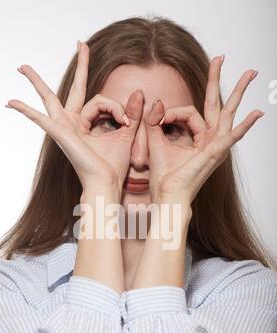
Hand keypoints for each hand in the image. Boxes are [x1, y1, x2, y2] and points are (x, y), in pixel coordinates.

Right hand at [5, 41, 142, 194]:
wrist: (107, 183)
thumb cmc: (114, 165)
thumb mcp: (126, 133)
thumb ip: (131, 113)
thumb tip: (140, 92)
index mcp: (87, 123)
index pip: (100, 100)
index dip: (116, 106)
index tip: (126, 119)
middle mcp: (73, 123)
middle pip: (73, 88)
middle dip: (81, 66)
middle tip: (82, 43)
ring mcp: (64, 127)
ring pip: (50, 98)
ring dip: (36, 81)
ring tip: (22, 67)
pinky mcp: (59, 133)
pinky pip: (40, 119)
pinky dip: (25, 111)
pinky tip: (10, 103)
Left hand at [144, 56, 263, 203]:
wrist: (167, 196)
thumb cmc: (164, 176)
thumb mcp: (156, 142)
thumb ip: (154, 121)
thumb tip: (156, 102)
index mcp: (197, 137)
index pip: (189, 111)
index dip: (172, 111)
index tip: (158, 117)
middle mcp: (209, 139)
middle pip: (217, 104)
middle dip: (219, 80)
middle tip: (221, 57)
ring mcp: (215, 145)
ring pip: (228, 112)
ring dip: (239, 92)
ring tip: (251, 73)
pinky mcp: (215, 153)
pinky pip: (232, 136)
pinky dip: (245, 125)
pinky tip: (257, 113)